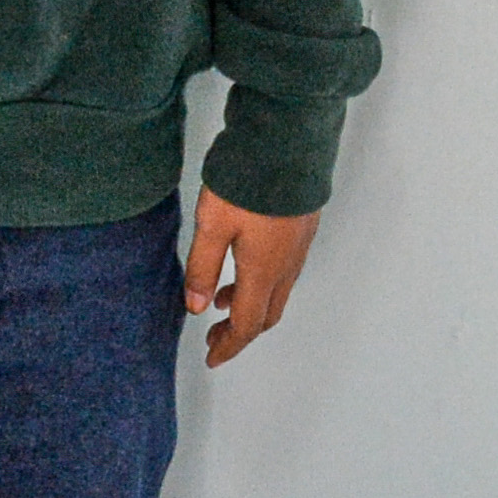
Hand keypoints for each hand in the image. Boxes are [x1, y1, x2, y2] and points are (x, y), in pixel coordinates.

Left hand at [182, 191, 318, 369]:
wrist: (289, 141)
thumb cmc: (249, 180)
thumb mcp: (212, 223)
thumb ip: (202, 267)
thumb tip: (195, 306)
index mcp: (264, 271)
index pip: (247, 324)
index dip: (229, 345)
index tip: (212, 356)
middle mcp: (287, 265)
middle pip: (267, 314)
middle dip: (240, 331)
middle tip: (214, 336)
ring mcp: (299, 245)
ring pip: (277, 291)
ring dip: (250, 304)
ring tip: (220, 298)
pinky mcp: (303, 226)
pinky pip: (285, 269)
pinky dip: (263, 282)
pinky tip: (245, 264)